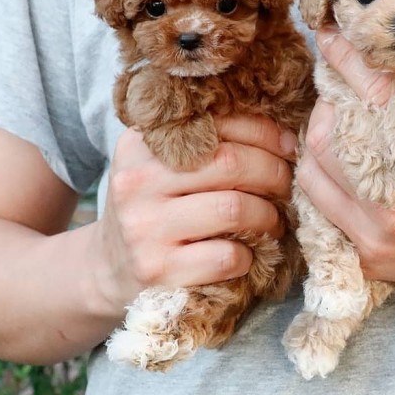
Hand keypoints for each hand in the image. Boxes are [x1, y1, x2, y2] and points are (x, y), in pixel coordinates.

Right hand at [89, 115, 297, 315]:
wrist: (107, 270)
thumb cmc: (153, 210)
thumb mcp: (162, 168)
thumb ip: (206, 145)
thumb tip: (284, 137)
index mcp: (140, 145)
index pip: (217, 124)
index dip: (265, 133)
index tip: (287, 146)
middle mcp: (137, 182)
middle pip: (231, 163)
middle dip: (274, 174)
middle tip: (286, 186)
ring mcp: (144, 228)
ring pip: (234, 208)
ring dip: (268, 216)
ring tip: (273, 221)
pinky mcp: (158, 270)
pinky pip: (227, 256)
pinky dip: (250, 254)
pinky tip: (247, 253)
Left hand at [296, 27, 394, 307]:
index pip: (375, 94)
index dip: (347, 58)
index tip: (331, 37)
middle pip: (328, 136)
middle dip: (326, 101)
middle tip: (336, 88)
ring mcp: (377, 235)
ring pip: (313, 173)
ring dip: (318, 139)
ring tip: (336, 123)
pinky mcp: (368, 257)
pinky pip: (319, 209)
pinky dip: (321, 178)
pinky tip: (338, 164)